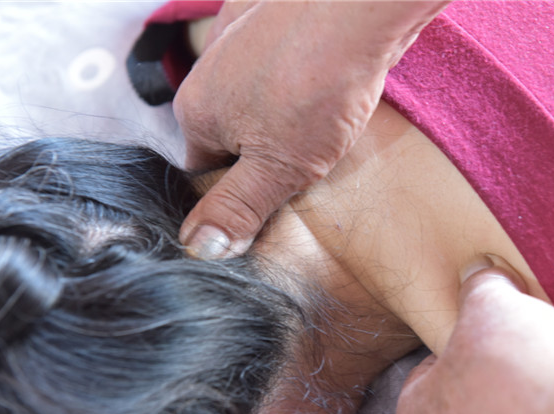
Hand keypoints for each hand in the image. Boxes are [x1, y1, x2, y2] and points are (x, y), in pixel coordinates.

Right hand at [174, 1, 448, 257]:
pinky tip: (326, 87)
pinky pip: (277, 67)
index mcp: (197, 111)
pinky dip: (297, 81)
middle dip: (263, 152)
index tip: (276, 194)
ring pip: (254, 99)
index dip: (241, 190)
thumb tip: (198, 248)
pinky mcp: (271, 18)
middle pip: (229, 132)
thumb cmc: (317, 85)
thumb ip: (238, 208)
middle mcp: (207, 71)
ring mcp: (237, 39)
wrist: (357, 5)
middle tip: (306, 162)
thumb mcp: (278, 166)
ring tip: (321, 124)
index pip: (204, 171)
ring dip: (282, 118)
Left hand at [395, 264, 553, 413]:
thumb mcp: (492, 305)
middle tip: (521, 354)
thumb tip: (479, 271)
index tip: (491, 334)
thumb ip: (479, 286)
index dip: (462, 344)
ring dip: (522, 405)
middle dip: (491, 376)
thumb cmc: (521, 373)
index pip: (428, 371)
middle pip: (464, 402)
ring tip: (549, 379)